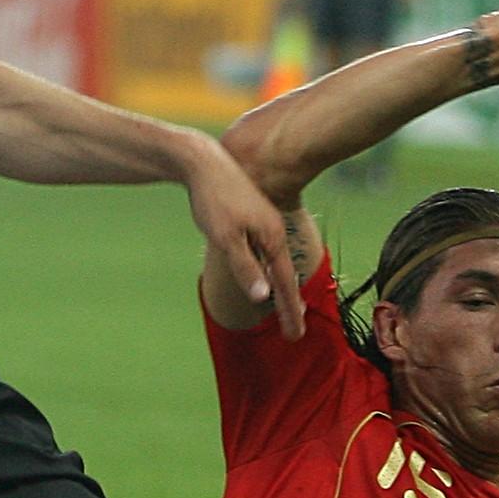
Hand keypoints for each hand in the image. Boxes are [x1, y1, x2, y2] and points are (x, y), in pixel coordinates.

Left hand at [186, 138, 303, 338]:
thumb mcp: (226, 238)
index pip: (285, 284)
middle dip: (290, 306)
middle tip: (294, 333)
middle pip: (285, 276)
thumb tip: (264, 297)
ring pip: (277, 263)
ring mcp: (264, 223)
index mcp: (272, 238)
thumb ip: (246, 268)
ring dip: (282, 288)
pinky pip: (267, 252)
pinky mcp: (252, 217)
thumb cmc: (214, 199)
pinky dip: (271, 270)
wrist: (203, 162)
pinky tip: (266, 273)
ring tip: (286, 309)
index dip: (289, 311)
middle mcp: (273, 231)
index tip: (295, 336)